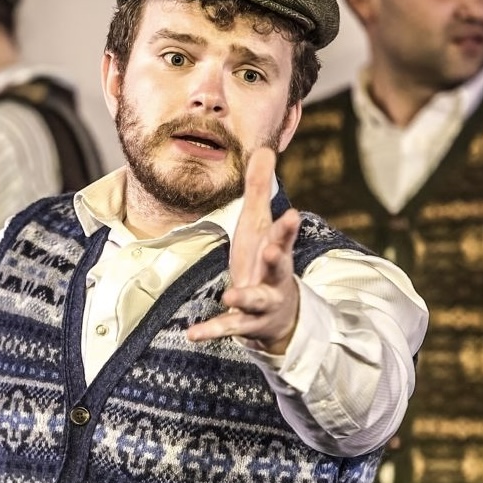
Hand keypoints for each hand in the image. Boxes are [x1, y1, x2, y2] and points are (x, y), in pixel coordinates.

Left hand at [185, 148, 300, 353]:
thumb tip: (265, 149)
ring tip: (230, 296)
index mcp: (274, 250)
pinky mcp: (247, 324)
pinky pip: (228, 328)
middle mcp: (273, 277)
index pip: (281, 235)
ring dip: (244, 298)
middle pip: (278, 265)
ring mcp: (262, 303)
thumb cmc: (264, 260)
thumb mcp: (260, 224)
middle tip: (272, 248)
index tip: (291, 214)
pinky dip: (211, 331)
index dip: (286, 227)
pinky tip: (191, 334)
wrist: (279, 314)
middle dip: (276, 256)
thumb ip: (260, 189)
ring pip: (256, 300)